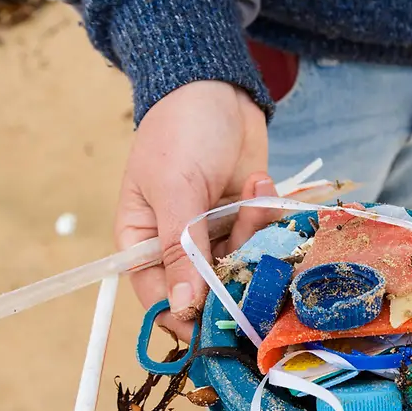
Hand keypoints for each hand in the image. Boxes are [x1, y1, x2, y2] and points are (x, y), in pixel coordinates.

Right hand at [115, 81, 280, 340]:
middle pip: (207, 290)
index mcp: (142, 241)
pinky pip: (264, 241)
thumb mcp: (175, 187)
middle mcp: (178, 246)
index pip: (159, 298)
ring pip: (242, 265)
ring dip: (255, 233)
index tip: (218, 324)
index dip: (186, 317)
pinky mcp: (247, 220)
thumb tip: (182, 307)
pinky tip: (263, 183)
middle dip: (234, 271)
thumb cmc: (180, 131)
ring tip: (254, 189)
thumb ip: (181, 248)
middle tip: (251, 246)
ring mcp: (215, 234)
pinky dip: (269, 219)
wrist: (217, 87)